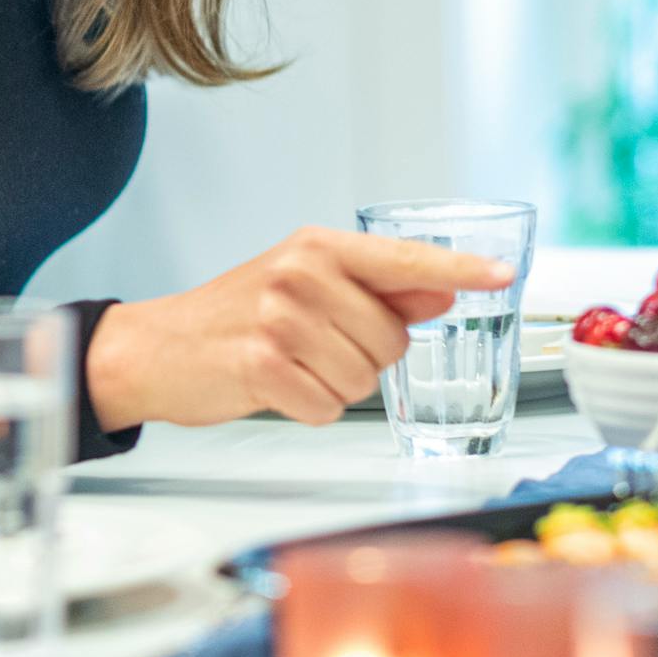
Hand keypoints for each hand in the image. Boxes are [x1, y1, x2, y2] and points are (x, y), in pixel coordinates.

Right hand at [84, 230, 516, 430]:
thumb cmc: (233, 316)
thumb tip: (441, 295)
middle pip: (392, 340)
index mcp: (318, 247)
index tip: (502, 277)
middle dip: (365, 357)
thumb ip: (378, 291)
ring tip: (293, 365)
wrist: (155, 348)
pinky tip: (277, 388)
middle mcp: (301, 274)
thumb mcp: (306, 288)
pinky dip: (308, 409)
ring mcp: (280, 319)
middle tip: (315, 347)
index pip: (405, 259)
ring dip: (335, 386)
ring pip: (364, 379)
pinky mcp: (262, 366)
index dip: (459, 270)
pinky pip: (327, 407)